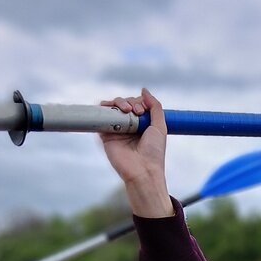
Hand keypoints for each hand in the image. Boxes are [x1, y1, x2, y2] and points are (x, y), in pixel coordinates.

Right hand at [99, 88, 173, 216]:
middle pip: (124, 103)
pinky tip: (113, 112)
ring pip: (112, 107)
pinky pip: (100, 118)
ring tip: (127, 111)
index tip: (143, 111)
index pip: (136, 104)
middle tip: (137, 112)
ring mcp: (116, 130)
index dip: (139, 102)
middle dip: (130, 102)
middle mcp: (128, 126)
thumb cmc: (154, 152)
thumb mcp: (160, 126)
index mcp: (141, 124)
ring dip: (118, 103)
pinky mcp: (106, 136)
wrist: (143, 170)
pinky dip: (104, 110)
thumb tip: (144, 90)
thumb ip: (155, 107)